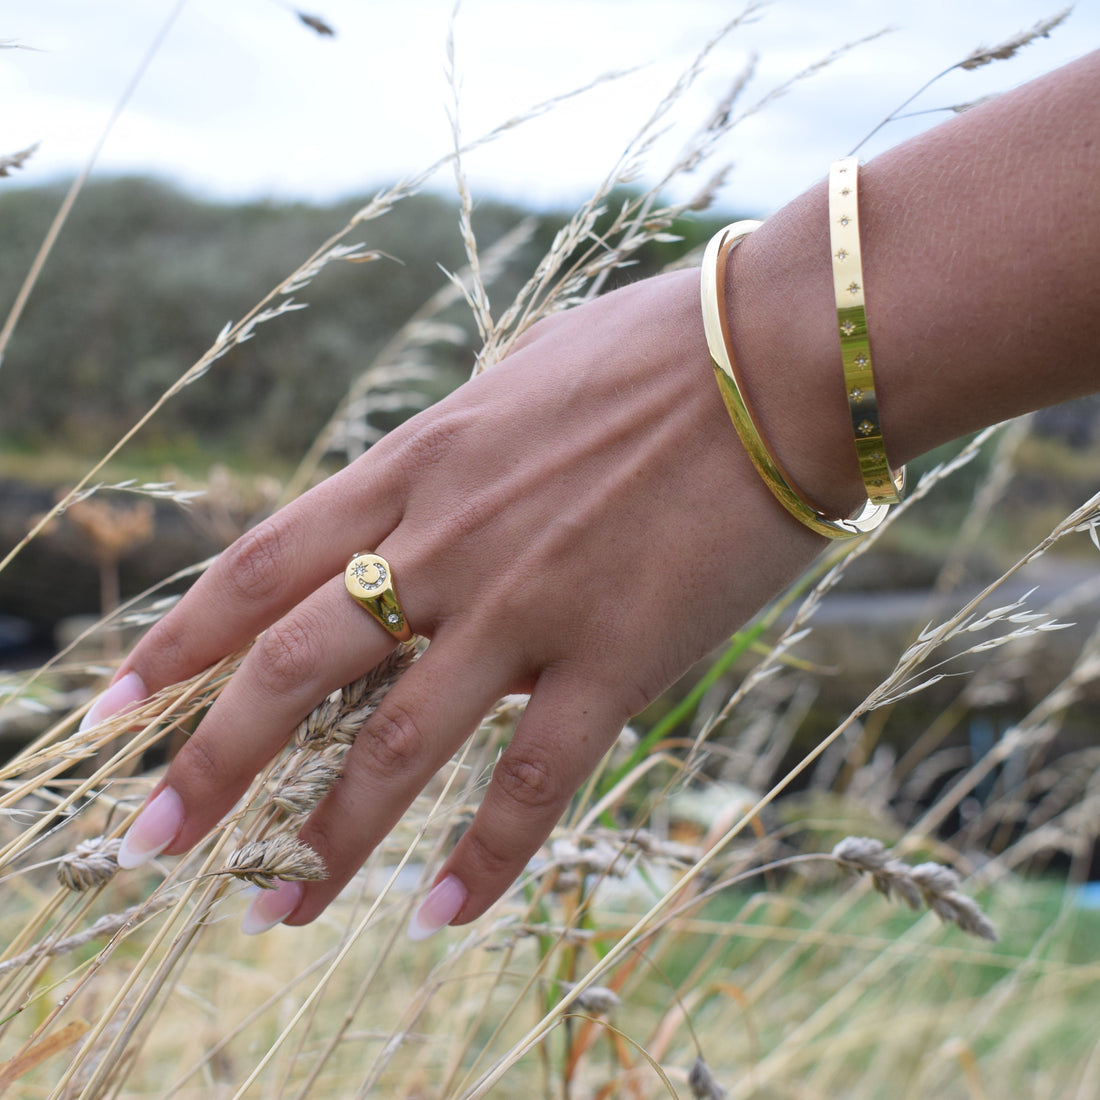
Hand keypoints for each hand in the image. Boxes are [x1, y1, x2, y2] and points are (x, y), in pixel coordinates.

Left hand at [100, 267, 825, 933]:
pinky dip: (484, 857)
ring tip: (274, 908)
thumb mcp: (512, 390)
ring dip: (326, 840)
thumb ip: (449, 458)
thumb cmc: (654, 356)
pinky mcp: (616, 655)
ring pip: (398, 747)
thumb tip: (415, 500)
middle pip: (295, 669)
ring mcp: (527, 605)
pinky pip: (535, 781)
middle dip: (212, 761)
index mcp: (416, 467)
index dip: (179, 640)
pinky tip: (442, 918)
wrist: (776, 361)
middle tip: (151, 838)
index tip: (113, 705)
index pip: (262, 565)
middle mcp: (448, 543)